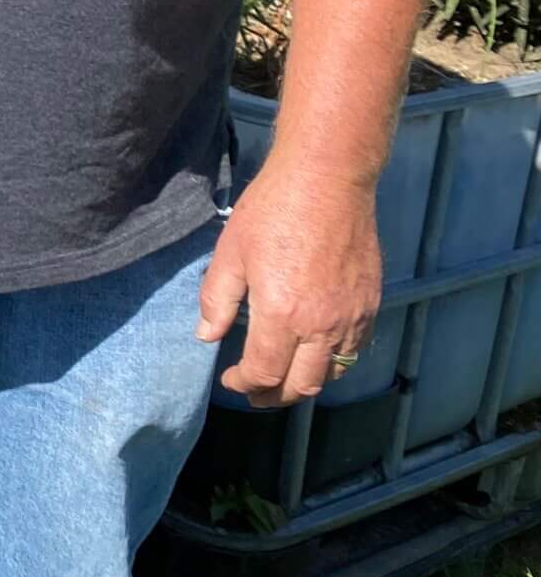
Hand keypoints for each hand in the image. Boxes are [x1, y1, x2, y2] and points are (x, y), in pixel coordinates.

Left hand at [200, 163, 380, 407]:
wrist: (327, 180)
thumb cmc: (272, 211)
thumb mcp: (231, 253)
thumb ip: (218, 300)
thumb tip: (207, 336)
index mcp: (282, 315)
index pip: (264, 373)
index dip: (245, 384)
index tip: (231, 379)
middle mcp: (322, 326)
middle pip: (302, 385)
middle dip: (276, 397)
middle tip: (257, 395)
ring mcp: (351, 317)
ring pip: (333, 374)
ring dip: (306, 384)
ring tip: (284, 380)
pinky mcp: (370, 304)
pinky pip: (355, 350)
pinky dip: (335, 364)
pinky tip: (316, 354)